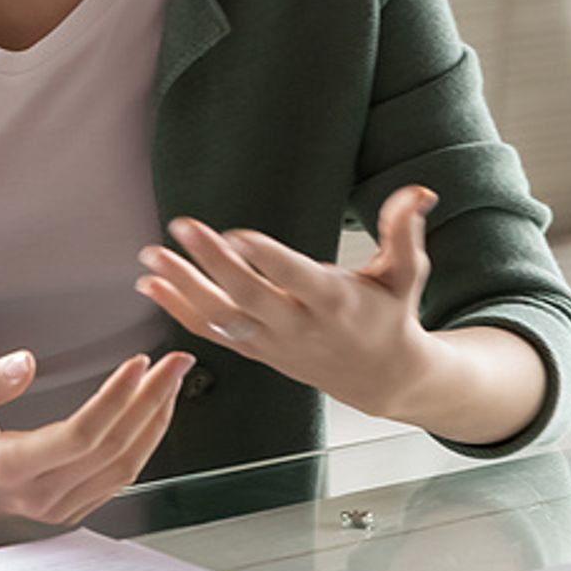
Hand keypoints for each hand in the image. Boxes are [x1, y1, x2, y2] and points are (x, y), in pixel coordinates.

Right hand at [0, 347, 192, 525]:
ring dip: (154, 420)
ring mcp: (56, 509)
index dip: (115, 399)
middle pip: (113, 449)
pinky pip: (118, 477)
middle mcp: (38, 495)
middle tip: (175, 361)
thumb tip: (26, 361)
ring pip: (124, 467)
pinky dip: (143, 441)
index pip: (80, 436)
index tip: (137, 363)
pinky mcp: (68, 511)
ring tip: (170, 380)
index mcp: (7, 467)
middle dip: (151, 400)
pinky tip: (151, 411)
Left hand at [133, 184, 438, 417]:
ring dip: (182, 287)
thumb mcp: (405, 275)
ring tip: (151, 255)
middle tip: (182, 227)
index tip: (238, 234)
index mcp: (335, 303)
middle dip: (212, 264)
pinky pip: (210, 333)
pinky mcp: (254, 351)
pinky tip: (150, 283)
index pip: (296, 280)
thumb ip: (404, 231)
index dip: (268, 260)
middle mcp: (299, 327)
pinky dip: (177, 310)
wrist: (382, 378)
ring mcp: (272, 343)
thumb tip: (420, 191)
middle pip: (248, 298)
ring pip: (220, 319)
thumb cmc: (390, 315)